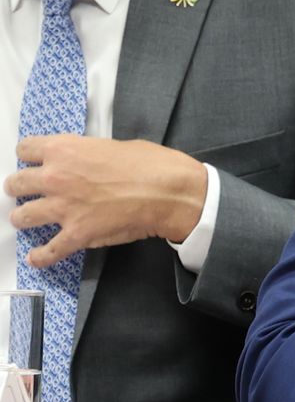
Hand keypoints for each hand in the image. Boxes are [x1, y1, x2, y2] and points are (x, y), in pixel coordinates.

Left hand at [4, 135, 206, 267]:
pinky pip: (47, 252)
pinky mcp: (75, 235)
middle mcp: (55, 177)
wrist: (171, 192)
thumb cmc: (153, 165)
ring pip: (21, 217)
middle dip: (20, 188)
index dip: (29, 156)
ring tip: (31, 219)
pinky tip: (38, 256)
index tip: (33, 162)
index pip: (25, 149)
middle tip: (28, 192)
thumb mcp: (116, 145)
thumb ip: (89, 154)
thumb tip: (86, 164)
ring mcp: (62, 208)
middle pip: (15, 183)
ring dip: (25, 218)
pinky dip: (41, 256)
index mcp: (65, 149)